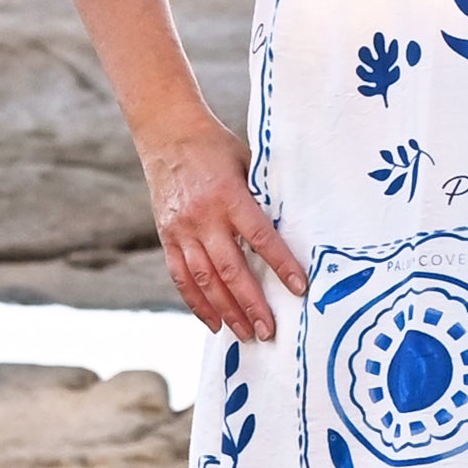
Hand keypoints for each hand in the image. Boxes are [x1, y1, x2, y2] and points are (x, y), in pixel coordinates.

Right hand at [141, 120, 306, 340]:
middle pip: (231, 270)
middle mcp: (204, 217)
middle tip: (270, 331)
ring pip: (205, 280)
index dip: (282, 265)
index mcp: (229, 196)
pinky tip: (213, 323)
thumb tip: (295, 230)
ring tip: (247, 334)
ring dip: (227, 311)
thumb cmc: (218, 148)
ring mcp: (182, 230)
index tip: (300, 288)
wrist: (168, 134)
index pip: (261, 238)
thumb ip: (265, 197)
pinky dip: (197, 303)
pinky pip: (181, 277)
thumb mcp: (248, 164)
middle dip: (252, 304)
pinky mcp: (167, 236)